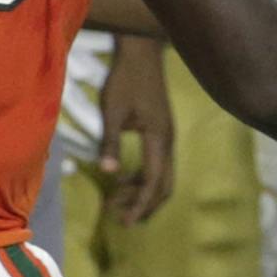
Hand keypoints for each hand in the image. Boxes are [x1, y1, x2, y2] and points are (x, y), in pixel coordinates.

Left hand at [97, 34, 174, 224]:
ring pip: (162, 177)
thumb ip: (111, 142)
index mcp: (159, 140)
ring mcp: (167, 138)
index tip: (125, 221)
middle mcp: (168, 143)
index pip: (153, 182)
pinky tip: (123, 180)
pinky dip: (142, 178)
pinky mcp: (162, 133)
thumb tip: (108, 173)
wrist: (142, 54)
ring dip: (142, 193)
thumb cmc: (125, 79)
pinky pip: (157, 165)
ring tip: (117, 203)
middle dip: (145, 206)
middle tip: (122, 221)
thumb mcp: (112, 111)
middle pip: (164, 185)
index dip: (141, 204)